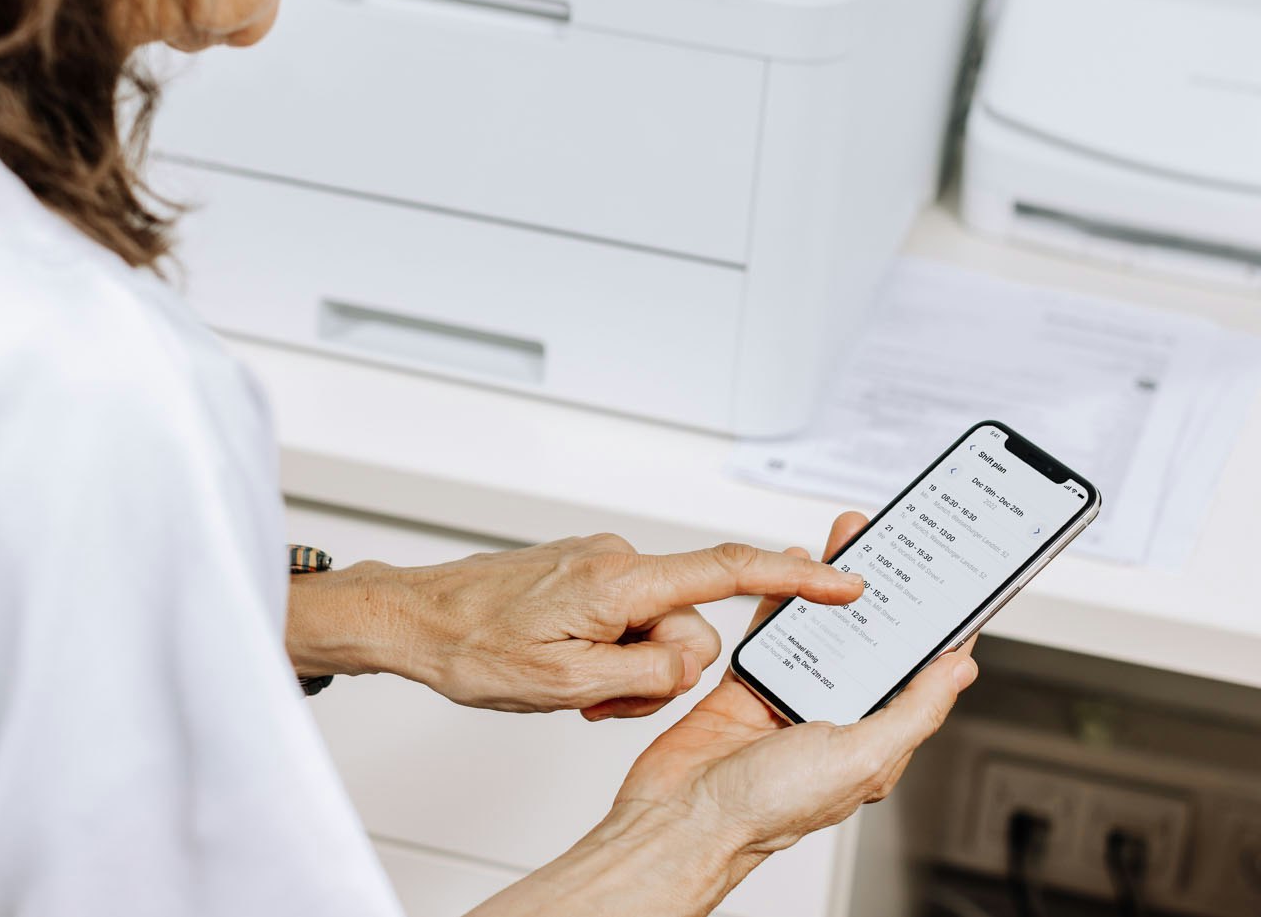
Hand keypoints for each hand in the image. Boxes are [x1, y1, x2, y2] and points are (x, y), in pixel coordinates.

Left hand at [287, 533, 864, 718]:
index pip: (729, 570)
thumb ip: (648, 672)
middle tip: (599, 700)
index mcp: (622, 580)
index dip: (796, 577)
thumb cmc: (473, 647)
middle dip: (659, 671)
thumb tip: (690, 659)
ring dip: (627, 669)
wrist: (414, 618)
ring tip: (572, 688)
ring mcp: (600, 562)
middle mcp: (618, 559)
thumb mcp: (567, 684)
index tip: (845, 580)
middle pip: (689, 624)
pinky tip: (565, 669)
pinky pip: (626, 618)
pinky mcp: (584, 573)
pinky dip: (610, 652)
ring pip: (655, 628)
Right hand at [605, 512, 976, 884]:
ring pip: (822, 629)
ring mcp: (791, 697)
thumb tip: (959, 671)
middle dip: (882, 591)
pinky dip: (782, 599)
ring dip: (832, 584)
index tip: (947, 589)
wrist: (683, 816)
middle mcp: (835, 718)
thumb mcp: (861, 758)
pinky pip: (772, 632)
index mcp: (873, 741)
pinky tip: (792, 568)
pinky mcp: (748, 684)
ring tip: (847, 538)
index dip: (935, 634)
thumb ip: (913, 710)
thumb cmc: (768, 809)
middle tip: (892, 544)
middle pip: (868, 641)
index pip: (919, 679)